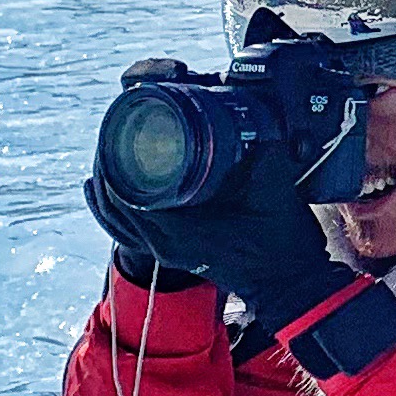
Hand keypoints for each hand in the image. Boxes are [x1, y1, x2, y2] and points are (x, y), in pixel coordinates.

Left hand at [84, 143, 352, 336]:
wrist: (290, 283)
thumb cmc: (281, 243)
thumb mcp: (273, 188)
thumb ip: (261, 148)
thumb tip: (250, 112)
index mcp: (180, 229)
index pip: (124, 192)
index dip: (113, 159)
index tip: (116, 130)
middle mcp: (163, 243)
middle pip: (112, 204)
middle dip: (106, 168)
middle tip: (109, 135)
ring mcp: (166, 252)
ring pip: (116, 221)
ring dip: (107, 189)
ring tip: (105, 158)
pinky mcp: (173, 254)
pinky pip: (128, 233)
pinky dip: (116, 211)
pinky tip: (110, 193)